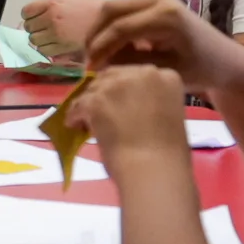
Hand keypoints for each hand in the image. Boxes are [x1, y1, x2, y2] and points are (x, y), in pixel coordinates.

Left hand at [20, 0, 101, 60]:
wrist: (109, 21)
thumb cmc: (90, 8)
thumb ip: (51, 6)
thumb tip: (36, 16)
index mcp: (52, 3)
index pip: (26, 12)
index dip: (29, 16)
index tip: (36, 18)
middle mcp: (50, 18)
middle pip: (28, 27)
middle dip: (35, 29)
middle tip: (45, 29)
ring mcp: (55, 33)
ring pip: (34, 40)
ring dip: (40, 40)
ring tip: (51, 38)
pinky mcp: (61, 47)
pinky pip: (44, 51)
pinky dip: (47, 49)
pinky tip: (56, 45)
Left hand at [73, 65, 189, 158]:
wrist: (154, 170)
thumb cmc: (168, 153)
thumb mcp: (168, 115)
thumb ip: (151, 101)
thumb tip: (128, 105)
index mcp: (167, 77)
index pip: (138, 74)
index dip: (127, 88)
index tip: (122, 100)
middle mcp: (144, 74)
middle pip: (114, 75)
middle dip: (106, 90)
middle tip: (100, 106)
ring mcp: (118, 85)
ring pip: (95, 88)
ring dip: (89, 101)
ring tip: (85, 117)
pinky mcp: (96, 100)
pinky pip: (79, 104)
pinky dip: (75, 115)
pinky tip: (75, 124)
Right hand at [83, 0, 243, 93]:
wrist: (226, 59)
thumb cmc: (202, 70)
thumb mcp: (166, 72)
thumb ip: (133, 64)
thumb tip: (100, 62)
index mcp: (166, 17)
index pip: (119, 28)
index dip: (100, 48)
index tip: (89, 70)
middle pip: (111, 10)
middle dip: (94, 35)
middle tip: (88, 61)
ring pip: (113, 8)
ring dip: (101, 31)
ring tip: (98, 57)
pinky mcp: (155, 0)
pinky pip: (124, 10)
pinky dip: (113, 28)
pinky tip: (113, 50)